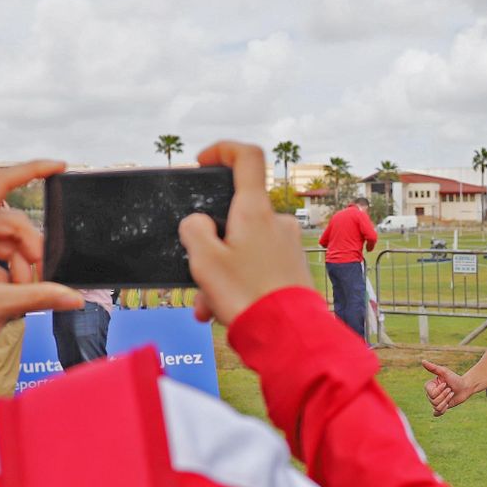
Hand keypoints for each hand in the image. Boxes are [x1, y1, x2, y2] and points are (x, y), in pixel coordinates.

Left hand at [0, 160, 82, 336]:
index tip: (59, 166)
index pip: (1, 183)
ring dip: (17, 275)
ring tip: (13, 305)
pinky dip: (3, 285)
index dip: (32, 170)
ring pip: (7, 247)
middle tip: (34, 281)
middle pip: (14, 225)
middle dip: (29, 255)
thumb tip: (74, 298)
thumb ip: (37, 298)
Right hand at [180, 141, 311, 325]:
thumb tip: (199, 223)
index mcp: (255, 210)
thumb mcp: (204, 260)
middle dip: (211, 244)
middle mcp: (276, 221)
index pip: (246, 157)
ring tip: (207, 304)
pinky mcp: (293, 268)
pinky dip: (237, 284)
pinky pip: (257, 267)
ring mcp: (288, 245)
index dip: (222, 150)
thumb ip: (194, 230)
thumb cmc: (247, 296)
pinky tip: (222, 311)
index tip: (203, 163)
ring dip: (220, 273)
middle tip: (197, 272)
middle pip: (235, 215)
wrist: (288, 336)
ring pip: (243, 248)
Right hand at [421, 359, 472, 416]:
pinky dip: (442, 410)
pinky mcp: (441, 407)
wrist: (465, 386)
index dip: (439, 391)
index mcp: (430, 386)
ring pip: (437, 407)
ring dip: (447, 401)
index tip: (445, 384)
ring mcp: (435, 401)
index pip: (430, 394)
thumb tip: (422, 361)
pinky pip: (437, 413)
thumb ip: (433, 368)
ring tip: (451, 394)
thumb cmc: (455, 378)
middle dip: (445, 396)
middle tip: (450, 390)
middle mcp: (431, 394)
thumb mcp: (444, 372)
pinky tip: (447, 405)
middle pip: (433, 401)